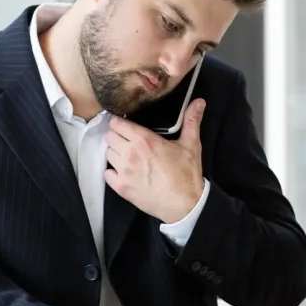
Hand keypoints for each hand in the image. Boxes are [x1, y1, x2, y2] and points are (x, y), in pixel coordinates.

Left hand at [105, 98, 205, 222]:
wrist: (185, 204)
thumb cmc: (187, 174)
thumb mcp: (191, 144)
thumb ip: (191, 120)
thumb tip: (199, 102)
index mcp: (145, 140)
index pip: (117, 124)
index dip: (120, 123)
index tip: (126, 126)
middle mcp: (130, 154)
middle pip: (110, 137)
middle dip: (117, 137)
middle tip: (128, 142)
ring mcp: (124, 171)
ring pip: (108, 154)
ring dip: (116, 153)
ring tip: (128, 157)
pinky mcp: (122, 187)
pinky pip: (107, 174)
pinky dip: (113, 172)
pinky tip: (125, 172)